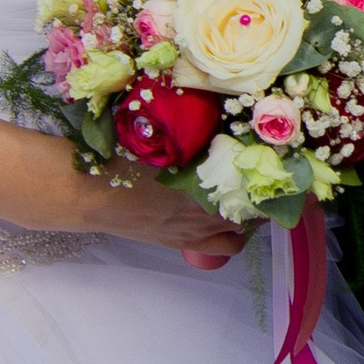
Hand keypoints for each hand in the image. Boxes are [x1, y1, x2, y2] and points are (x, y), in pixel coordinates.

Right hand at [7, 132, 252, 269]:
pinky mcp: (174, 243)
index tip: (280, 163)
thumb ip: (194, 131)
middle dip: (260, 200)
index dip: (273, 178)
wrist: (83, 195)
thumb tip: (222, 116)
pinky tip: (217, 217)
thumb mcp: (161, 139)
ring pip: (234, 236)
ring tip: (243, 202)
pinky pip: (214, 247)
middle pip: (251, 216)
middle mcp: (202, 217)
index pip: (254, 191)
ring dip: (244, 221)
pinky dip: (224, 235)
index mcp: (203, 189)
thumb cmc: (118, 162)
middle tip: (261, 178)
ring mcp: (189, 234)